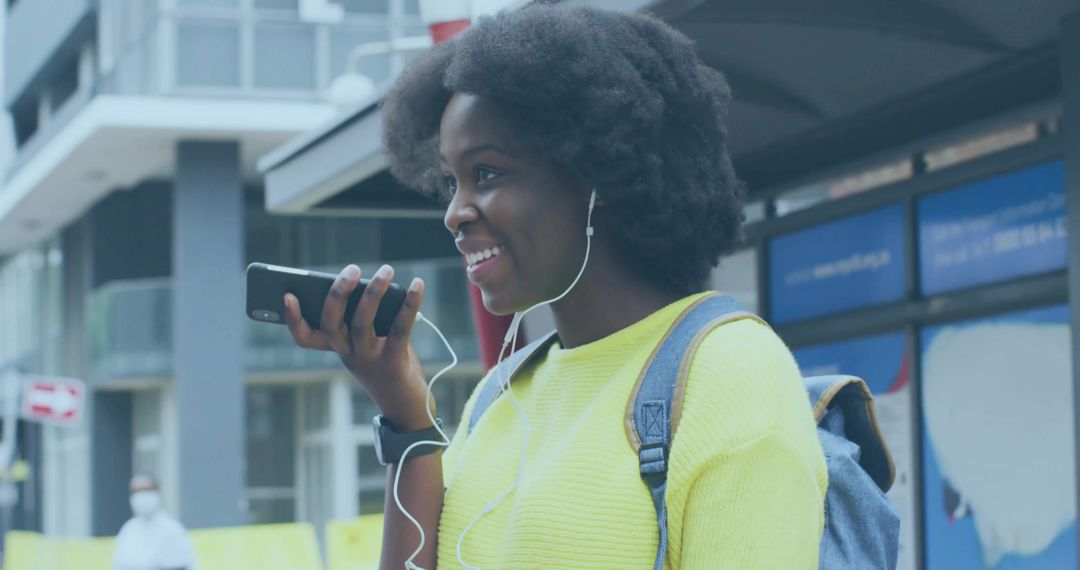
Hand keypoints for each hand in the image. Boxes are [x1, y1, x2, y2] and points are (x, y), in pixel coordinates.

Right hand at [283, 264, 434, 430]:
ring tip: (386, 270)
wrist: (407, 407)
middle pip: (331, 323)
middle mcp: (349, 355)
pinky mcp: (394, 362)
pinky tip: (417, 284)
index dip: (293, 319)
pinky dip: (410, 303)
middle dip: (338, 292)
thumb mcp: (372, 343)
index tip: (288, 295)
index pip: (305, 338)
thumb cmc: (388, 366)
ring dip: (374, 291)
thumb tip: (376, 283)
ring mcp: (369, 360)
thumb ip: (369, 318)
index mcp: (339, 349)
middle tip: (352, 269)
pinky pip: (400, 327)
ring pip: (362, 321)